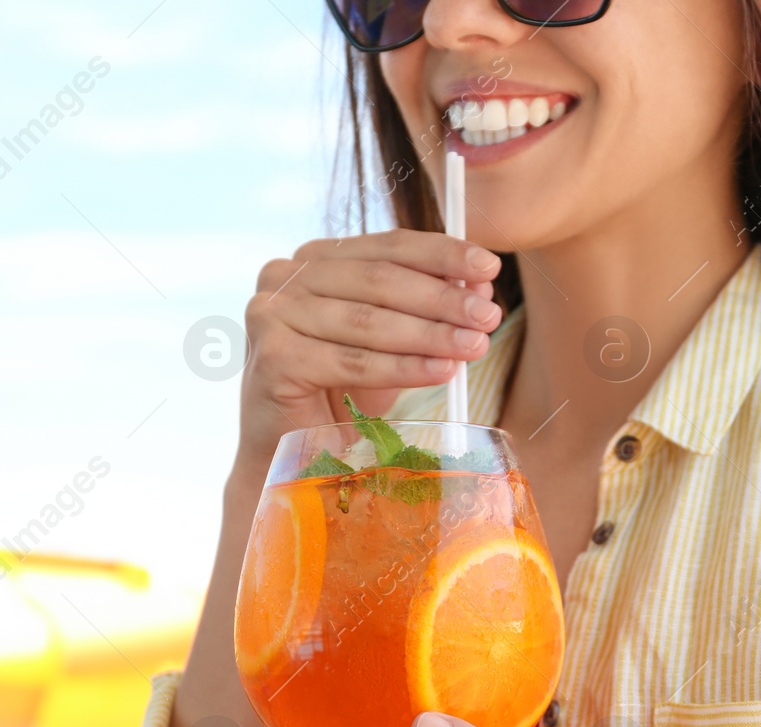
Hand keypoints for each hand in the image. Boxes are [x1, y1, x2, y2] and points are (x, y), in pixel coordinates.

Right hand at [237, 229, 503, 468]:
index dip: (442, 253)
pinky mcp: (273, 357)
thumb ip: (426, 308)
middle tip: (489, 315)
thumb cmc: (340, 390)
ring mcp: (271, 313)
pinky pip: (354, 362)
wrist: (289, 447)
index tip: (489, 267)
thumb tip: (480, 288)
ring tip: (475, 345)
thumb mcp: (389, 340)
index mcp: (314, 258)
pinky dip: (403, 368)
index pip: (387, 245)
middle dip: (443, 298)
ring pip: (369, 320)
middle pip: (380, 279)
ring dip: (430, 333)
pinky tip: (442, 372)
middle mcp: (284, 275)